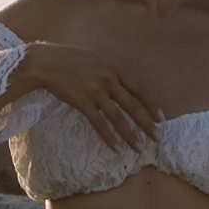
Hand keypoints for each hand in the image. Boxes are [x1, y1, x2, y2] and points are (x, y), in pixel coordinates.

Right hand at [14, 41, 160, 153]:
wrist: (47, 62)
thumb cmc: (71, 59)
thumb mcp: (97, 59)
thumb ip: (111, 72)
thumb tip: (124, 86)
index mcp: (114, 69)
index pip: (139, 90)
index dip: (152, 106)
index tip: (161, 119)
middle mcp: (108, 80)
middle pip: (133, 106)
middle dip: (147, 124)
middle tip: (158, 139)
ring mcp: (95, 91)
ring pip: (118, 118)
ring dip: (130, 135)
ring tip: (139, 148)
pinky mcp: (82, 102)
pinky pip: (99, 124)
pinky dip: (109, 138)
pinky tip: (116, 149)